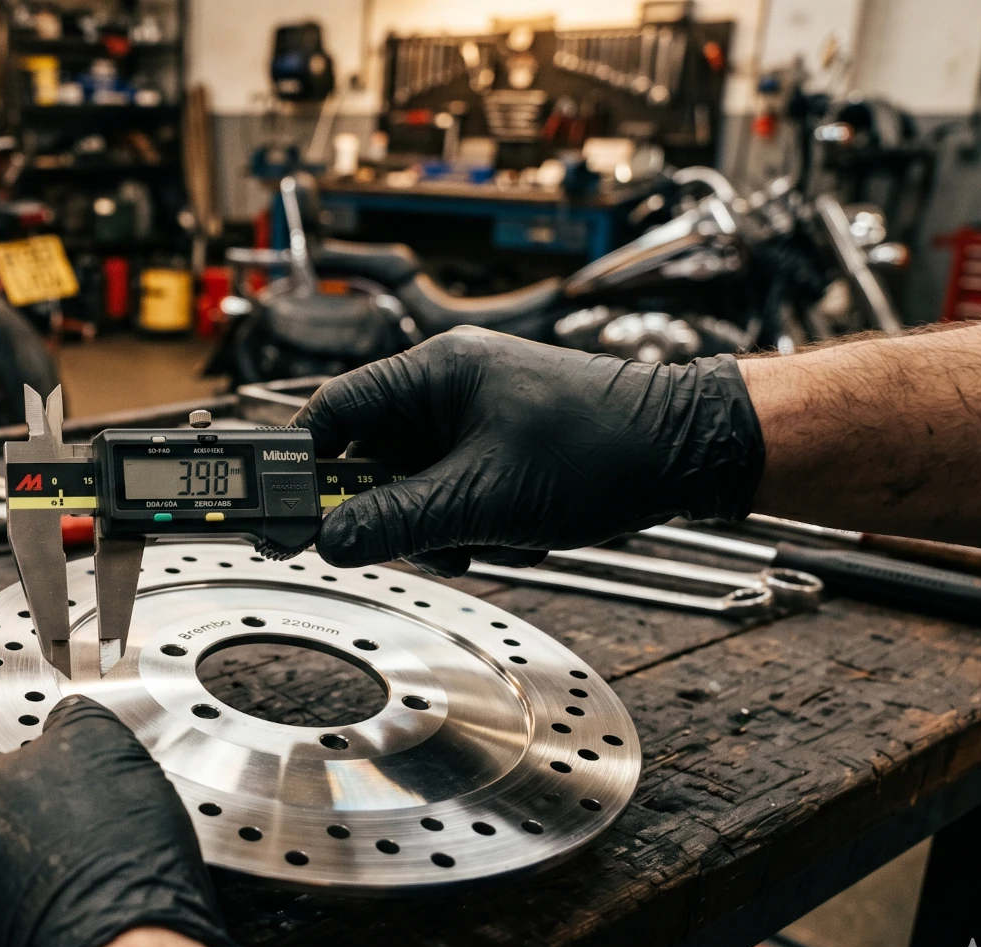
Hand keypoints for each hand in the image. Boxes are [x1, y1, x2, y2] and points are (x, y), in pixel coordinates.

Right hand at [295, 327, 765, 573]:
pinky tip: (513, 533)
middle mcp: (449, 385)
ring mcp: (477, 416)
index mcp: (434, 371)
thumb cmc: (600, 450)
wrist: (690, 452)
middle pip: (372, 457)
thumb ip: (398, 522)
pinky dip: (473, 523)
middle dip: (393, 510)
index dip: (305, 467)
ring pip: (414, 484)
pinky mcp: (502, 446)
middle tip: (421, 538)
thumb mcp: (484, 499)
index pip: (333, 413)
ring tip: (487, 536)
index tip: (290, 513)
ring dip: (440, 524)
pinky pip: (454, 492)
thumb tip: (330, 541)